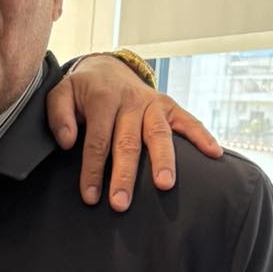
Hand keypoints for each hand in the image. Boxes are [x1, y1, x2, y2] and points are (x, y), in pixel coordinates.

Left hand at [47, 54, 221, 210]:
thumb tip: (68, 141)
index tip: (91, 197)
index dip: (92, 171)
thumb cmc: (82, 92)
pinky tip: (214, 154)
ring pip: (158, 134)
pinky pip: (188, 121)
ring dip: (162, 160)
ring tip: (164, 185)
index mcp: (102, 99)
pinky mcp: (169, 106)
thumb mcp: (61, 94)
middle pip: (127, 142)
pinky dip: (202, 136)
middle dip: (125, 175)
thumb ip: (59, 115)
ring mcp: (152, 103)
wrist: (107, 69)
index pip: (97, 141)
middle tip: (121, 202)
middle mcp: (130, 101)